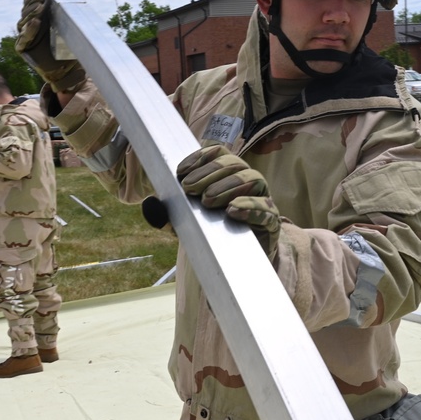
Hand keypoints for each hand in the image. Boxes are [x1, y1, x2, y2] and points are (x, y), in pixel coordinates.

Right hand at [14, 0, 86, 92]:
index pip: (31, 2)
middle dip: (33, 1)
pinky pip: (23, 38)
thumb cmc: (69, 47)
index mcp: (38, 17)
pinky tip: (35, 22)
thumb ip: (71, 8)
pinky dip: (29, 30)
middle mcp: (30, 25)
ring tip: (41, 7)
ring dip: (31, 12)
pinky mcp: (23, 48)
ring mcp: (25, 37)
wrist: (68, 69)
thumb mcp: (72, 24)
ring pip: (23, 21)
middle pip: (25, 10)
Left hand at [177, 145, 280, 259]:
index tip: (181, 172)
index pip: (219, 154)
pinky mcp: (271, 222)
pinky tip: (233, 210)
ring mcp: (262, 200)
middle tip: (190, 189)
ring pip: (252, 179)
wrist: (237, 266)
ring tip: (208, 201)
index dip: (200, 157)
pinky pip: (266, 208)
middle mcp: (247, 182)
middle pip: (235, 163)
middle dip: (210, 172)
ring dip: (228, 186)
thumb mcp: (186, 223)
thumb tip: (149, 204)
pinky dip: (250, 206)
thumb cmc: (213, 235)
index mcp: (228, 176)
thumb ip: (169, 213)